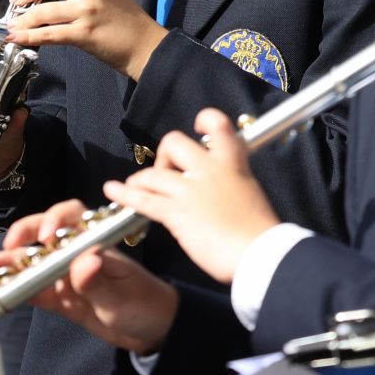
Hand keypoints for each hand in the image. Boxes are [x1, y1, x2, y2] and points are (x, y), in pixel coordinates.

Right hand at [0, 199, 177, 354]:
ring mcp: (66, 275)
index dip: (55, 221)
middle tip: (8, 248)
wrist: (152, 332)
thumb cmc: (146, 304)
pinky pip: (34, 290)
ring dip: (10, 264)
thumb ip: (100, 282)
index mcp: (96, 242)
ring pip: (33, 262)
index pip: (72, 218)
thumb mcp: (124, 297)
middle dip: (23, 236)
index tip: (47, 236)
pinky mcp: (60, 297)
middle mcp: (77, 253)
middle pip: (43, 233)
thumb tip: (84, 262)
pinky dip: (16, 290)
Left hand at [4, 0, 166, 80]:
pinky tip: (17, 38)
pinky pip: (47, 34)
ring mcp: (86, 9)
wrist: (145, 44)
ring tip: (15, 24)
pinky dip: (27, 37)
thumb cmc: (126, 17)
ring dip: (21, 19)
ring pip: (40, 10)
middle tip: (19, 2)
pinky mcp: (83, 33)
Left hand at [104, 110, 279, 285]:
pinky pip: (143, 199)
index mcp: (233, 163)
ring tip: (135, 186)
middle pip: (173, 143)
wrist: (261, 254)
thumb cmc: (261, 232)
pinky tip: (113, 190)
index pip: (218, 126)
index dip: (205, 120)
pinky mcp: (176, 212)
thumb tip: (219, 190)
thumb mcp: (251, 194)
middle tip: (166, 173)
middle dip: (164, 156)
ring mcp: (190, 190)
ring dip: (140, 180)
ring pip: (153, 174)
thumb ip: (232, 184)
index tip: (197, 127)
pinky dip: (125, 194)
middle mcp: (209, 169)